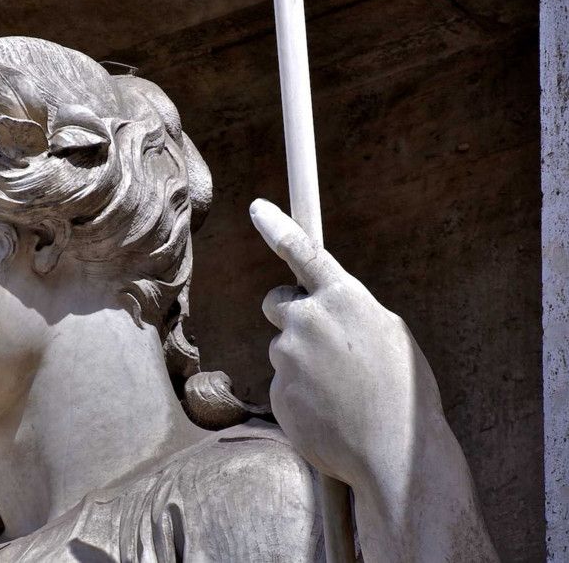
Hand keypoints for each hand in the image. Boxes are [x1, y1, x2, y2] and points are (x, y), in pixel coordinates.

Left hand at [249, 198, 496, 560]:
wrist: (394, 451)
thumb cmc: (402, 392)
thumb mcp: (387, 334)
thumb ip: (349, 311)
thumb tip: (324, 305)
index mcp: (344, 299)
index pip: (303, 252)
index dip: (277, 226)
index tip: (256, 207)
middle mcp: (308, 320)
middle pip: (277, 303)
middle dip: (291, 315)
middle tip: (320, 343)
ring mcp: (287, 356)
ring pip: (283, 347)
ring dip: (301, 361)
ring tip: (339, 389)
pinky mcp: (276, 390)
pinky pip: (282, 382)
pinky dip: (300, 393)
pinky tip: (328, 411)